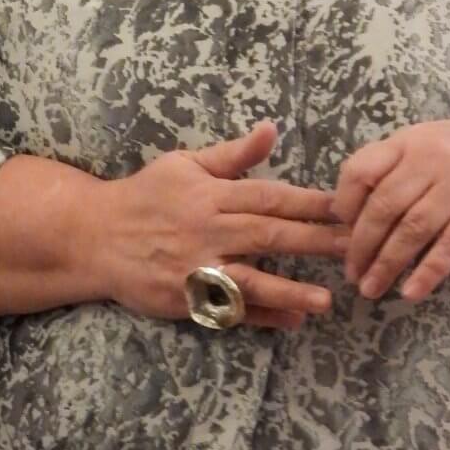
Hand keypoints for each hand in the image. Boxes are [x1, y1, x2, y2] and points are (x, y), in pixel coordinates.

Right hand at [102, 119, 348, 328]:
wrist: (94, 236)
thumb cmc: (145, 195)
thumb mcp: (186, 164)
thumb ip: (233, 154)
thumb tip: (272, 128)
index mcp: (211, 193)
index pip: (270, 196)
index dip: (310, 201)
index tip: (347, 206)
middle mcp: (207, 230)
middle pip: (269, 235)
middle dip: (315, 241)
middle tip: (356, 247)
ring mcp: (195, 268)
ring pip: (249, 279)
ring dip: (290, 290)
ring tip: (326, 300)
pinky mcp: (184, 299)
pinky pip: (227, 310)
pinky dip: (259, 316)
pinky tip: (291, 321)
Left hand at [331, 116, 449, 302]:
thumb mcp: (431, 141)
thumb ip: (395, 165)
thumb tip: (348, 206)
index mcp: (411, 140)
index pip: (361, 169)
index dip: (345, 203)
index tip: (339, 230)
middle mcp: (432, 159)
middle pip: (384, 207)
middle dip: (361, 245)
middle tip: (351, 273)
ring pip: (412, 230)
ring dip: (387, 264)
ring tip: (371, 288)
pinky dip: (427, 272)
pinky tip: (411, 292)